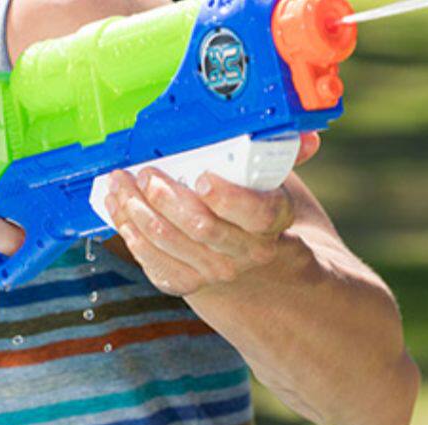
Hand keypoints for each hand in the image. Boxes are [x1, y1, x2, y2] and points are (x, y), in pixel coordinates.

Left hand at [102, 133, 320, 296]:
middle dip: (166, 198)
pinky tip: (118, 208)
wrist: (253, 265)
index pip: (254, 212)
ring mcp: (213, 271)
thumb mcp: (274, 182)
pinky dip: (129, 232)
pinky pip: (152, 261)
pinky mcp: (184, 282)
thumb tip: (309, 139)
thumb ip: (282, 156)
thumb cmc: (256, 208)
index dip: (227, 196)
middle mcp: (245, 252)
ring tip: (119, 183)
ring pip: (169, 243)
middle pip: (201, 228)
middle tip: (145, 173)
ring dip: (137, 211)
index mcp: (271, 221)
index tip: (202, 176)